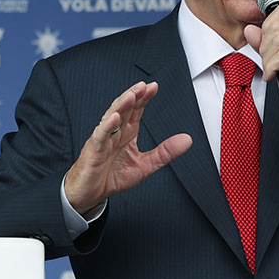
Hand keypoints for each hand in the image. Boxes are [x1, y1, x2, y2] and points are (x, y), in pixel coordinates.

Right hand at [63, 81, 192, 214]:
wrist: (90, 193)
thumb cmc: (112, 176)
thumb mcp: (145, 166)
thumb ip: (165, 152)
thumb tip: (187, 140)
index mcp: (127, 133)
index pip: (136, 110)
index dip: (144, 98)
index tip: (154, 87)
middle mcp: (115, 132)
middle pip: (124, 108)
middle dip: (134, 96)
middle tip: (144, 86)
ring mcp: (103, 139)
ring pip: (111, 117)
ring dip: (121, 105)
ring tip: (131, 95)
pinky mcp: (94, 150)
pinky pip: (100, 136)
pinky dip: (106, 127)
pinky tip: (114, 118)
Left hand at [243, 6, 278, 129]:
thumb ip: (265, 42)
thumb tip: (249, 29)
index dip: (267, 29)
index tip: (267, 48)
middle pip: (276, 27)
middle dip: (265, 48)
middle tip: (269, 64)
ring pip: (278, 41)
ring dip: (268, 60)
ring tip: (272, 71)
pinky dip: (273, 67)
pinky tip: (274, 76)